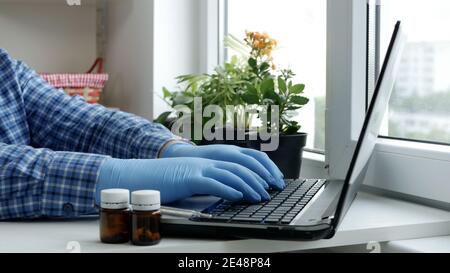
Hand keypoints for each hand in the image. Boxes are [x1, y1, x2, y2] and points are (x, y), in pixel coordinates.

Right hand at [96, 157, 270, 203]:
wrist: (142, 175)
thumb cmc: (167, 179)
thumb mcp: (193, 177)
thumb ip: (211, 180)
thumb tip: (230, 190)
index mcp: (209, 159)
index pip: (242, 159)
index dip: (259, 168)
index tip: (270, 180)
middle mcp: (207, 160)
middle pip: (241, 165)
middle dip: (260, 178)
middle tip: (271, 190)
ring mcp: (199, 167)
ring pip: (231, 174)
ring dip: (248, 186)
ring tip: (259, 196)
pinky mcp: (190, 178)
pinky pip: (214, 182)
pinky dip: (229, 189)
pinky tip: (238, 196)